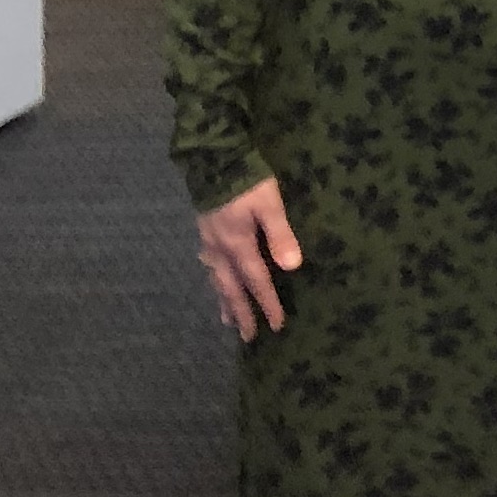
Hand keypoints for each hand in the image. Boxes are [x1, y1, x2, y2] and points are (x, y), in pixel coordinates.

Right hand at [194, 177, 301, 341]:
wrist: (214, 159)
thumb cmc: (248, 181)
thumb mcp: (270, 204)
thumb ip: (280, 235)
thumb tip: (291, 267)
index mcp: (238, 245)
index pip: (256, 281)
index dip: (268, 304)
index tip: (277, 325)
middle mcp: (220, 250)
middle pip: (232, 289)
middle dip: (242, 313)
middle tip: (248, 337)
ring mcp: (209, 242)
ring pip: (217, 280)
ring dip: (225, 302)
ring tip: (228, 321)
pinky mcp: (204, 233)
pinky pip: (210, 267)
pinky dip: (215, 282)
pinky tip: (215, 283)